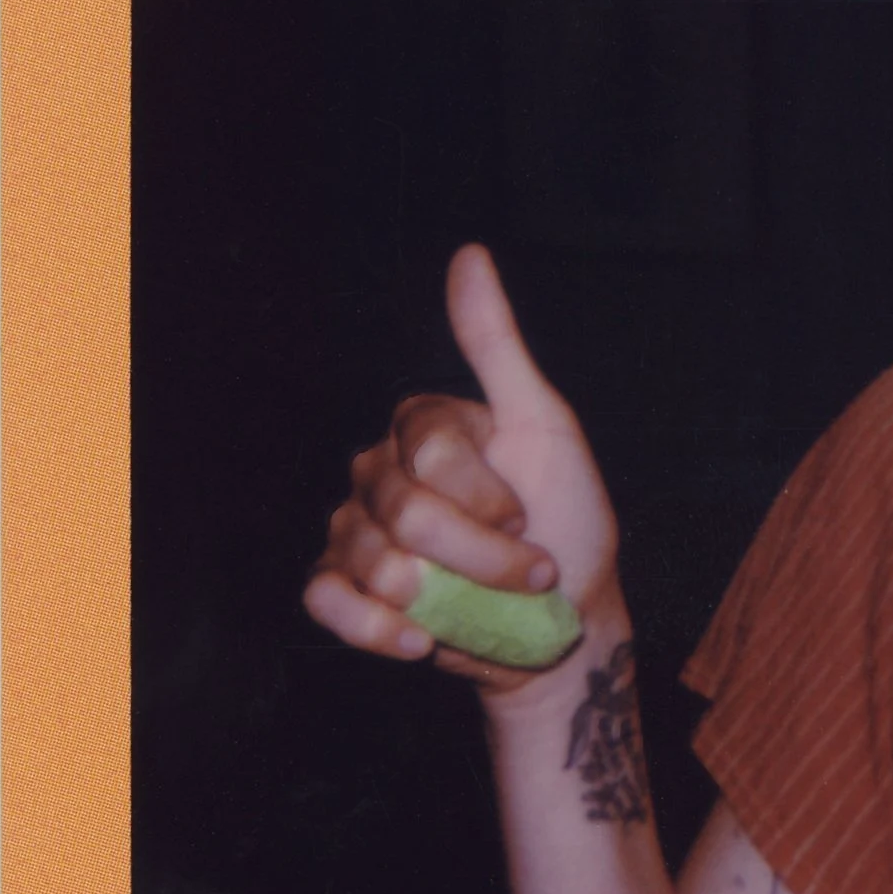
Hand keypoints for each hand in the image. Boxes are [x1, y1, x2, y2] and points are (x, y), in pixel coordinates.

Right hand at [304, 245, 623, 687]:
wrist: (566, 618)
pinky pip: (325, 599)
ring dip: (444, 597)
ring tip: (484, 604)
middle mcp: (380, 472)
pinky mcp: (345, 590)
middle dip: (479, 556)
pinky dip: (372, 626)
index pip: (429, 451)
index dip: (485, 495)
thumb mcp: (546, 425)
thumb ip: (496, 347)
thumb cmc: (567, 518)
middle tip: (528, 571)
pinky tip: (418, 639)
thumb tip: (468, 254)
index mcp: (424, 427)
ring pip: (367, 558)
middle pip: (402, 511)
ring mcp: (356, 531)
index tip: (528, 515)